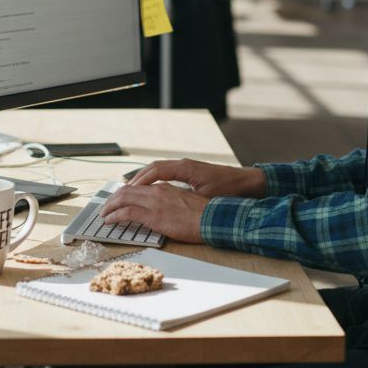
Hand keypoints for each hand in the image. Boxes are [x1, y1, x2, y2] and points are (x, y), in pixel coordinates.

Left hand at [100, 183, 208, 243]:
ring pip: (123, 199)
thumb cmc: (204, 214)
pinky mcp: (153, 216)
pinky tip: (109, 221)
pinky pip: (127, 213)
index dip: (125, 193)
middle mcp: (157, 191)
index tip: (118, 200)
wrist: (212, 219)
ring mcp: (154, 202)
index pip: (138, 187)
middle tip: (106, 207)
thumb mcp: (186, 201)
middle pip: (127, 190)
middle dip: (113, 198)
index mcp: (165, 187)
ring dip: (110, 206)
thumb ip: (172, 200)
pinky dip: (114, 215)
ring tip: (103, 214)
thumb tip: (163, 208)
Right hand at [127, 159, 265, 198]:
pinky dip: (153, 180)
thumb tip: (165, 203)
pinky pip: (165, 173)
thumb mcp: (206, 197)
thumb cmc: (229, 190)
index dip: (139, 181)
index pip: (155, 170)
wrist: (247, 182)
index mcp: (184, 168)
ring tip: (129, 192)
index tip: (126, 191)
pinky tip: (149, 191)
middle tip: (120, 193)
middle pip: (152, 168)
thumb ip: (185, 199)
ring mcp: (186, 166)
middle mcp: (183, 164)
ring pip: (158, 170)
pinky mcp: (190, 172)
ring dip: (143, 180)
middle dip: (135, 180)